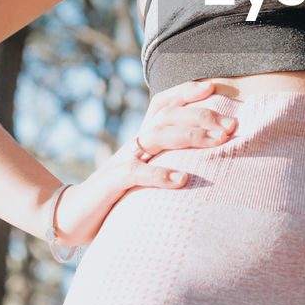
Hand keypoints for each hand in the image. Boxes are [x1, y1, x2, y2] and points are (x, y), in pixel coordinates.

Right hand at [51, 79, 236, 244]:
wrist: (73, 216)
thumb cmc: (117, 196)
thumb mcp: (146, 174)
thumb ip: (168, 162)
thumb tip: (206, 159)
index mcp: (142, 139)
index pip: (163, 104)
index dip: (186, 91)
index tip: (214, 88)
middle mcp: (134, 144)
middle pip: (168, 116)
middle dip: (202, 117)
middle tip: (232, 127)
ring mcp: (122, 160)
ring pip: (157, 136)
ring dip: (190, 137)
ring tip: (217, 142)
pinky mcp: (112, 182)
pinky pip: (136, 173)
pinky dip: (160, 174)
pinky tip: (182, 179)